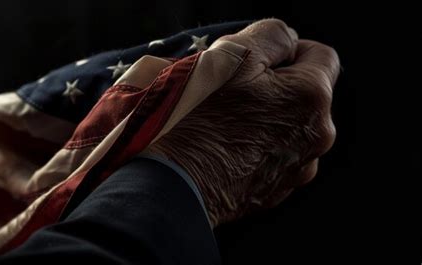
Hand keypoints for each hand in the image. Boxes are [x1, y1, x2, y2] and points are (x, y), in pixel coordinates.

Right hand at [144, 18, 339, 225]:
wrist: (174, 185)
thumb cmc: (199, 120)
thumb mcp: (233, 56)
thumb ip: (272, 36)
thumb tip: (288, 42)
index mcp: (311, 98)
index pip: (320, 56)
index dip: (288, 50)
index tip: (258, 60)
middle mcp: (315, 137)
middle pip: (302, 94)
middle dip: (274, 86)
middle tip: (232, 90)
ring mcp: (295, 169)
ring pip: (286, 127)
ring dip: (264, 118)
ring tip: (225, 122)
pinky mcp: (274, 191)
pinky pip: (272, 155)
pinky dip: (255, 146)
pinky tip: (225, 146)